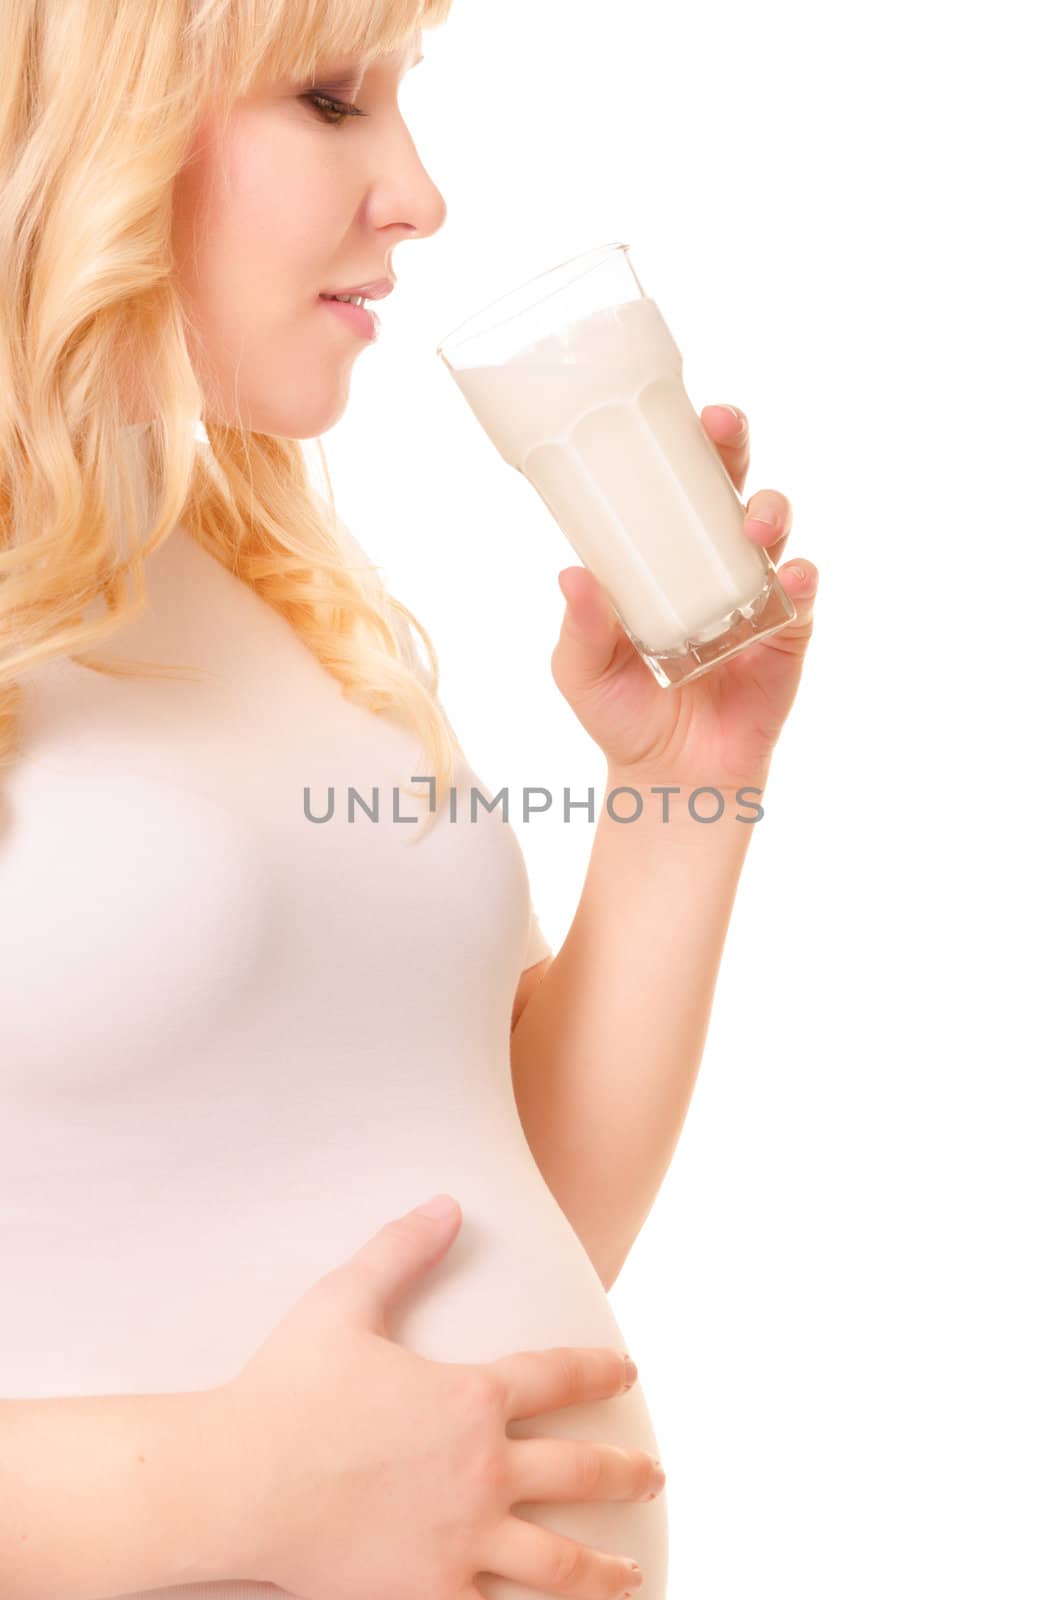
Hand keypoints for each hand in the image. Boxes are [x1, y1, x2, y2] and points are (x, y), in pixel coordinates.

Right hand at [216, 1195, 659, 1599]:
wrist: (238, 1482)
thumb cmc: (287, 1389)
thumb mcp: (344, 1300)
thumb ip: (402, 1250)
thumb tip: (449, 1203)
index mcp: (471, 1397)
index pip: (559, 1378)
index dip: (600, 1372)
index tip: (627, 1372)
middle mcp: (483, 1470)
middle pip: (581, 1472)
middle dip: (626, 1473)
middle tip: (654, 1476)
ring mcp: (463, 1539)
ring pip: (559, 1562)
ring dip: (605, 1569)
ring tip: (630, 1574)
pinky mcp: (431, 1593)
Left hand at [550, 404, 817, 792]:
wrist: (670, 778)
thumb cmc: (622, 713)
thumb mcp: (582, 671)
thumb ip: (578, 627)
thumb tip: (570, 573)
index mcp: (660, 557)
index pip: (671, 486)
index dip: (677, 443)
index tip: (675, 409)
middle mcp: (711, 563)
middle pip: (729, 487)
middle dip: (732, 447)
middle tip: (721, 425)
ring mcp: (753, 594)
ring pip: (773, 530)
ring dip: (769, 513)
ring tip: (755, 525)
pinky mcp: (787, 634)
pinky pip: (801, 596)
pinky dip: (800, 579)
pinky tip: (790, 576)